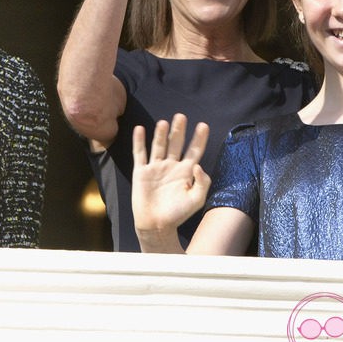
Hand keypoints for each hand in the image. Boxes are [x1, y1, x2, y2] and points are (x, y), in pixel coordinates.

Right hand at [131, 113, 210, 236]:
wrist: (156, 225)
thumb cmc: (178, 214)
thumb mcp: (197, 200)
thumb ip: (202, 182)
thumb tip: (198, 164)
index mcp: (185, 172)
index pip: (194, 151)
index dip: (199, 138)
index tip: (203, 125)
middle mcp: (171, 166)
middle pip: (176, 143)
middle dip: (179, 130)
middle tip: (181, 116)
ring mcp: (156, 168)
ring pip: (159, 146)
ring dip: (161, 134)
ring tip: (164, 122)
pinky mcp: (141, 172)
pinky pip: (140, 154)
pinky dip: (139, 141)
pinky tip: (140, 129)